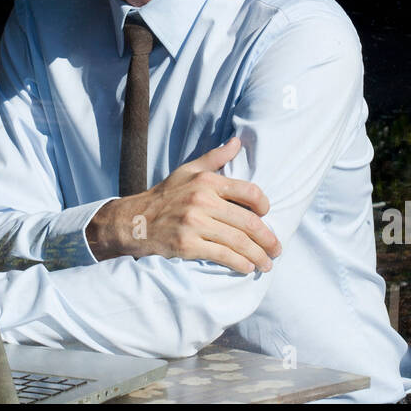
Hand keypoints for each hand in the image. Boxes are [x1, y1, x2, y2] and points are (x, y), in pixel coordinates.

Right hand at [85, 136, 281, 272]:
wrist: (133, 221)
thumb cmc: (164, 196)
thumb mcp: (187, 171)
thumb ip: (214, 158)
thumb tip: (237, 142)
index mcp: (207, 181)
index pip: (249, 191)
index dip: (264, 205)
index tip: (267, 215)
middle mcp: (202, 201)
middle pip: (248, 221)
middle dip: (267, 239)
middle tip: (277, 249)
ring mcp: (194, 224)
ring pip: (238, 241)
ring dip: (257, 255)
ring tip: (267, 263)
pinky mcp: (187, 245)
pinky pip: (222, 255)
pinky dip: (239, 263)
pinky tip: (248, 268)